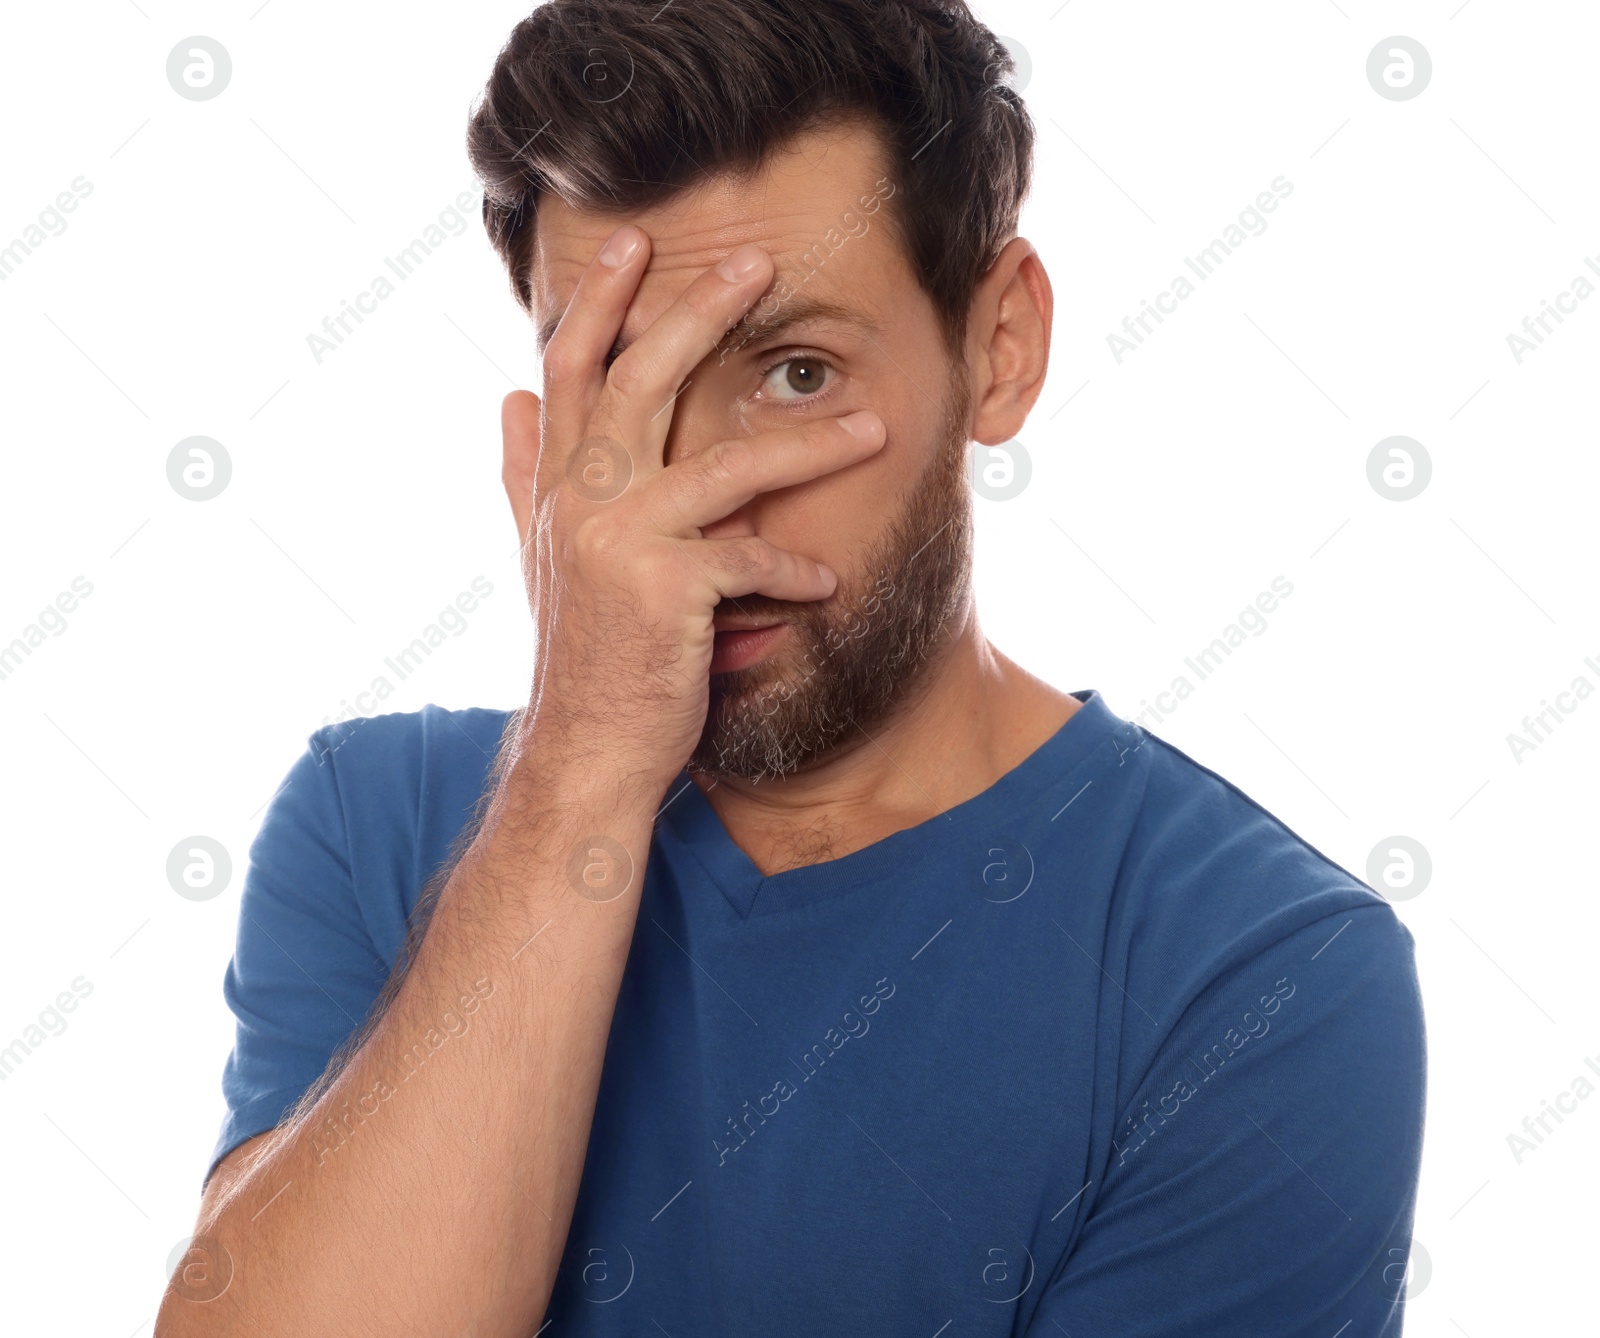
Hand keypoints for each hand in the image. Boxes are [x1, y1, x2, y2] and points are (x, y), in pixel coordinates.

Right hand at [501, 227, 885, 794]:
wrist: (585, 753)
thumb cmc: (584, 655)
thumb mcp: (543, 557)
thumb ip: (526, 474)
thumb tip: (507, 398)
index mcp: (556, 486)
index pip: (569, 370)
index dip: (600, 301)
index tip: (637, 242)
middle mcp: (578, 502)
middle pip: (637, 381)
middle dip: (697, 313)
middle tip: (758, 264)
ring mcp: (618, 542)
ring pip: (722, 465)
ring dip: (808, 444)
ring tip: (875, 426)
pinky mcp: (665, 592)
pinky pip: (750, 561)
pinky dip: (795, 572)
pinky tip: (829, 582)